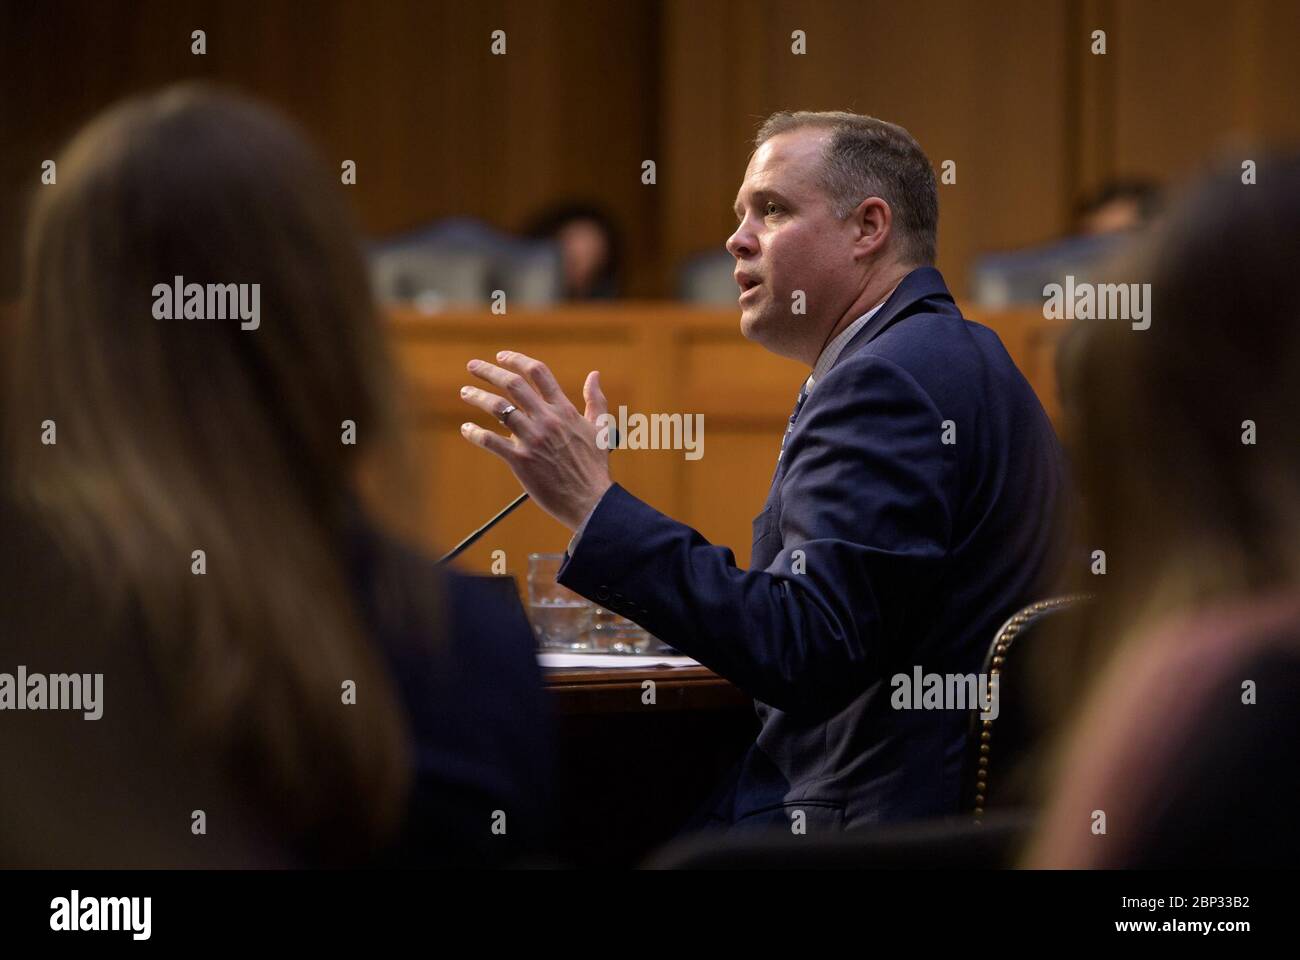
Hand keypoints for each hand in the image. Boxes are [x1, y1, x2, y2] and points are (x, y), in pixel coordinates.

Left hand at [459, 351, 612, 529]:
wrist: (590, 500)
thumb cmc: (594, 466)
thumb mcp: (601, 428)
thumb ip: (596, 399)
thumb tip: (594, 375)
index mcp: (564, 409)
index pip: (538, 373)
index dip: (517, 360)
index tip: (501, 356)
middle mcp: (546, 419)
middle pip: (513, 384)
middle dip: (489, 371)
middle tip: (472, 366)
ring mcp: (532, 439)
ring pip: (498, 408)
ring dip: (477, 396)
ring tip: (465, 392)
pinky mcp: (520, 460)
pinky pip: (490, 441)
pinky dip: (474, 433)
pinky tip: (465, 428)